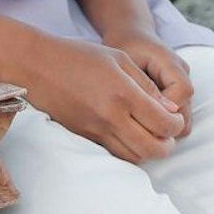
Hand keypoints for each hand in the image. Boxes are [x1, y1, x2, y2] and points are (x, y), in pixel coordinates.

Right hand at [19, 34, 184, 162]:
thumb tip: (170, 110)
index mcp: (124, 94)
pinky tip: (129, 134)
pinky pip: (115, 153)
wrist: (37, 66)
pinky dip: (128, 150)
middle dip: (167, 145)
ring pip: (134, 157)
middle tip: (167, 132)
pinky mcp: (85, 137)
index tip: (175, 117)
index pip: (163, 124)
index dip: (176, 124)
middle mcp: (111, 117)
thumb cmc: (79, 56)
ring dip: (148, 150)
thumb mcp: (119, 59)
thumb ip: (147, 85)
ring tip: (150, 134)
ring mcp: (96, 131)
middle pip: (153, 149)